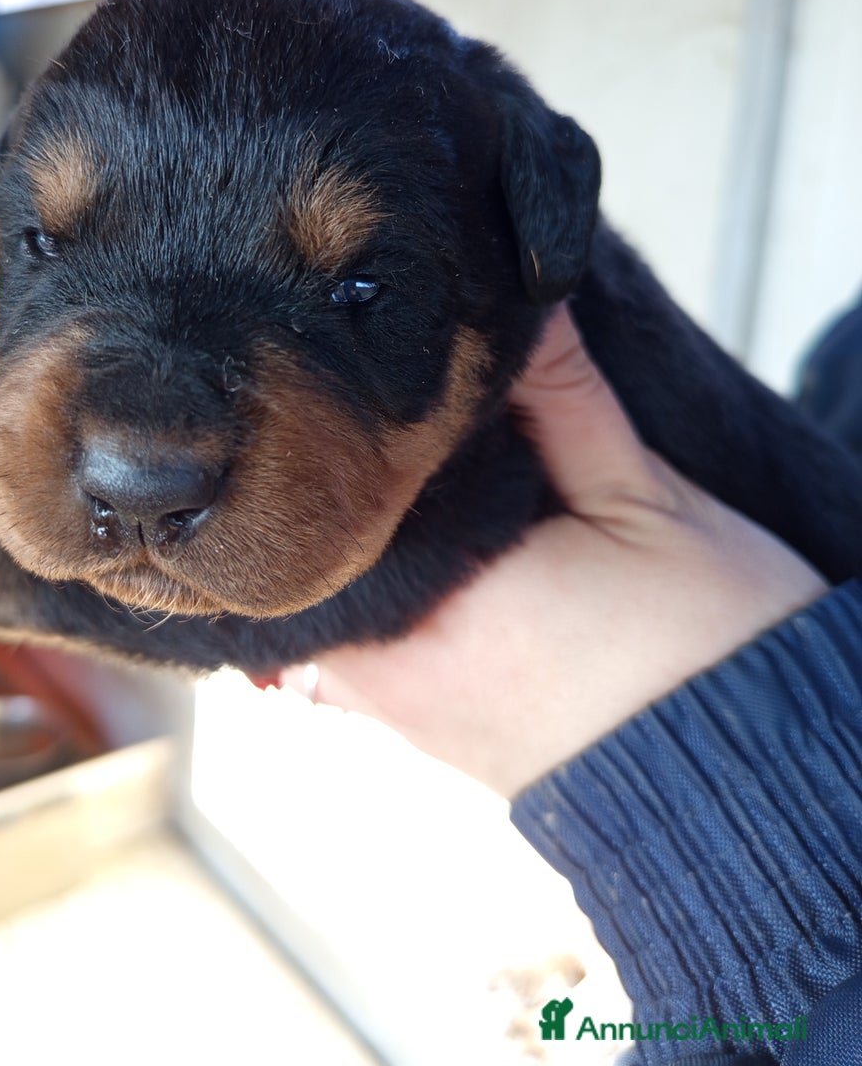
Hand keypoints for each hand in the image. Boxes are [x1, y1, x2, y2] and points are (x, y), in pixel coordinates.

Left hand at [282, 307, 827, 797]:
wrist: (760, 775)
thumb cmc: (712, 647)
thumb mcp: (642, 501)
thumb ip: (566, 399)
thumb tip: (528, 302)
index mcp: (440, 625)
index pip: (328, 525)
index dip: (328, 457)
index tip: (340, 397)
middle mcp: (404, 685)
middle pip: (318, 570)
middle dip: (335, 503)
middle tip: (349, 422)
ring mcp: (415, 717)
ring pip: (337, 615)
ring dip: (354, 554)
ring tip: (382, 479)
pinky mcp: (441, 731)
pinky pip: (367, 655)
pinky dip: (380, 599)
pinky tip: (413, 548)